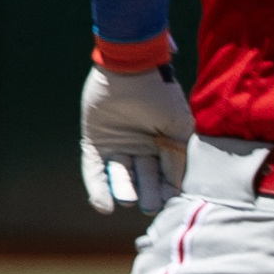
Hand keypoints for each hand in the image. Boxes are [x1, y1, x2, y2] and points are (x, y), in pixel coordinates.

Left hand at [79, 61, 194, 214]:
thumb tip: (178, 188)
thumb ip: (179, 157)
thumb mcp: (179, 127)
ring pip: (121, 177)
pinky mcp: (94, 143)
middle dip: (148, 193)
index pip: (166, 176)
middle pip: (144, 180)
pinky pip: (94, 170)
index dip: (168, 190)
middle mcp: (141, 149)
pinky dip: (97, 188)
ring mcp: (117, 147)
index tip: (170, 202)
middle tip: (150, 205)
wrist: (130, 67)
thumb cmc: (161, 94)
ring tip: (128, 199)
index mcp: (164, 146)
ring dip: (124, 189)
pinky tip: (103, 206)